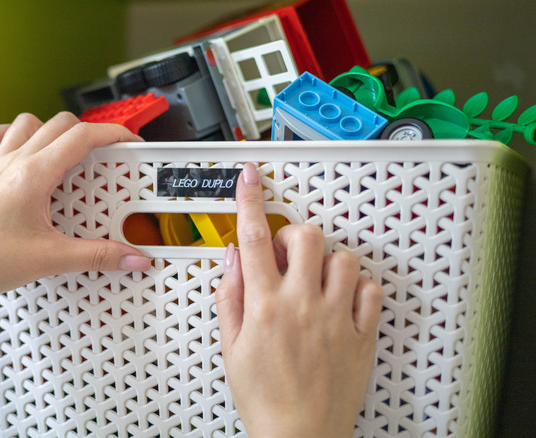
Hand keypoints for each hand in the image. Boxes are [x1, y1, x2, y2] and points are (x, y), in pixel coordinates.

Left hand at [0, 112, 151, 299]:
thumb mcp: (53, 259)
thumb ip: (99, 256)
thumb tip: (134, 257)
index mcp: (34, 174)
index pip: (82, 137)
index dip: (113, 135)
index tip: (130, 143)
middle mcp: (14, 162)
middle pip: (59, 124)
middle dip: (89, 133)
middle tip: (105, 156)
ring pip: (26, 123)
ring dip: (50, 130)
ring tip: (66, 153)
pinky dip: (8, 134)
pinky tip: (19, 148)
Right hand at [214, 163, 383, 436]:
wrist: (299, 436)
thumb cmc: (263, 398)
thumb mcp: (230, 348)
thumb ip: (229, 296)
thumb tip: (233, 258)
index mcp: (264, 306)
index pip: (255, 238)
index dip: (250, 200)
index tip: (249, 177)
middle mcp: (302, 305)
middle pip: (307, 237)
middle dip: (295, 236)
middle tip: (288, 254)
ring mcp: (336, 318)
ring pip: (343, 259)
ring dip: (327, 261)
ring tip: (316, 281)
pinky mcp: (361, 334)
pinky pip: (370, 291)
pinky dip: (358, 286)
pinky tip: (342, 299)